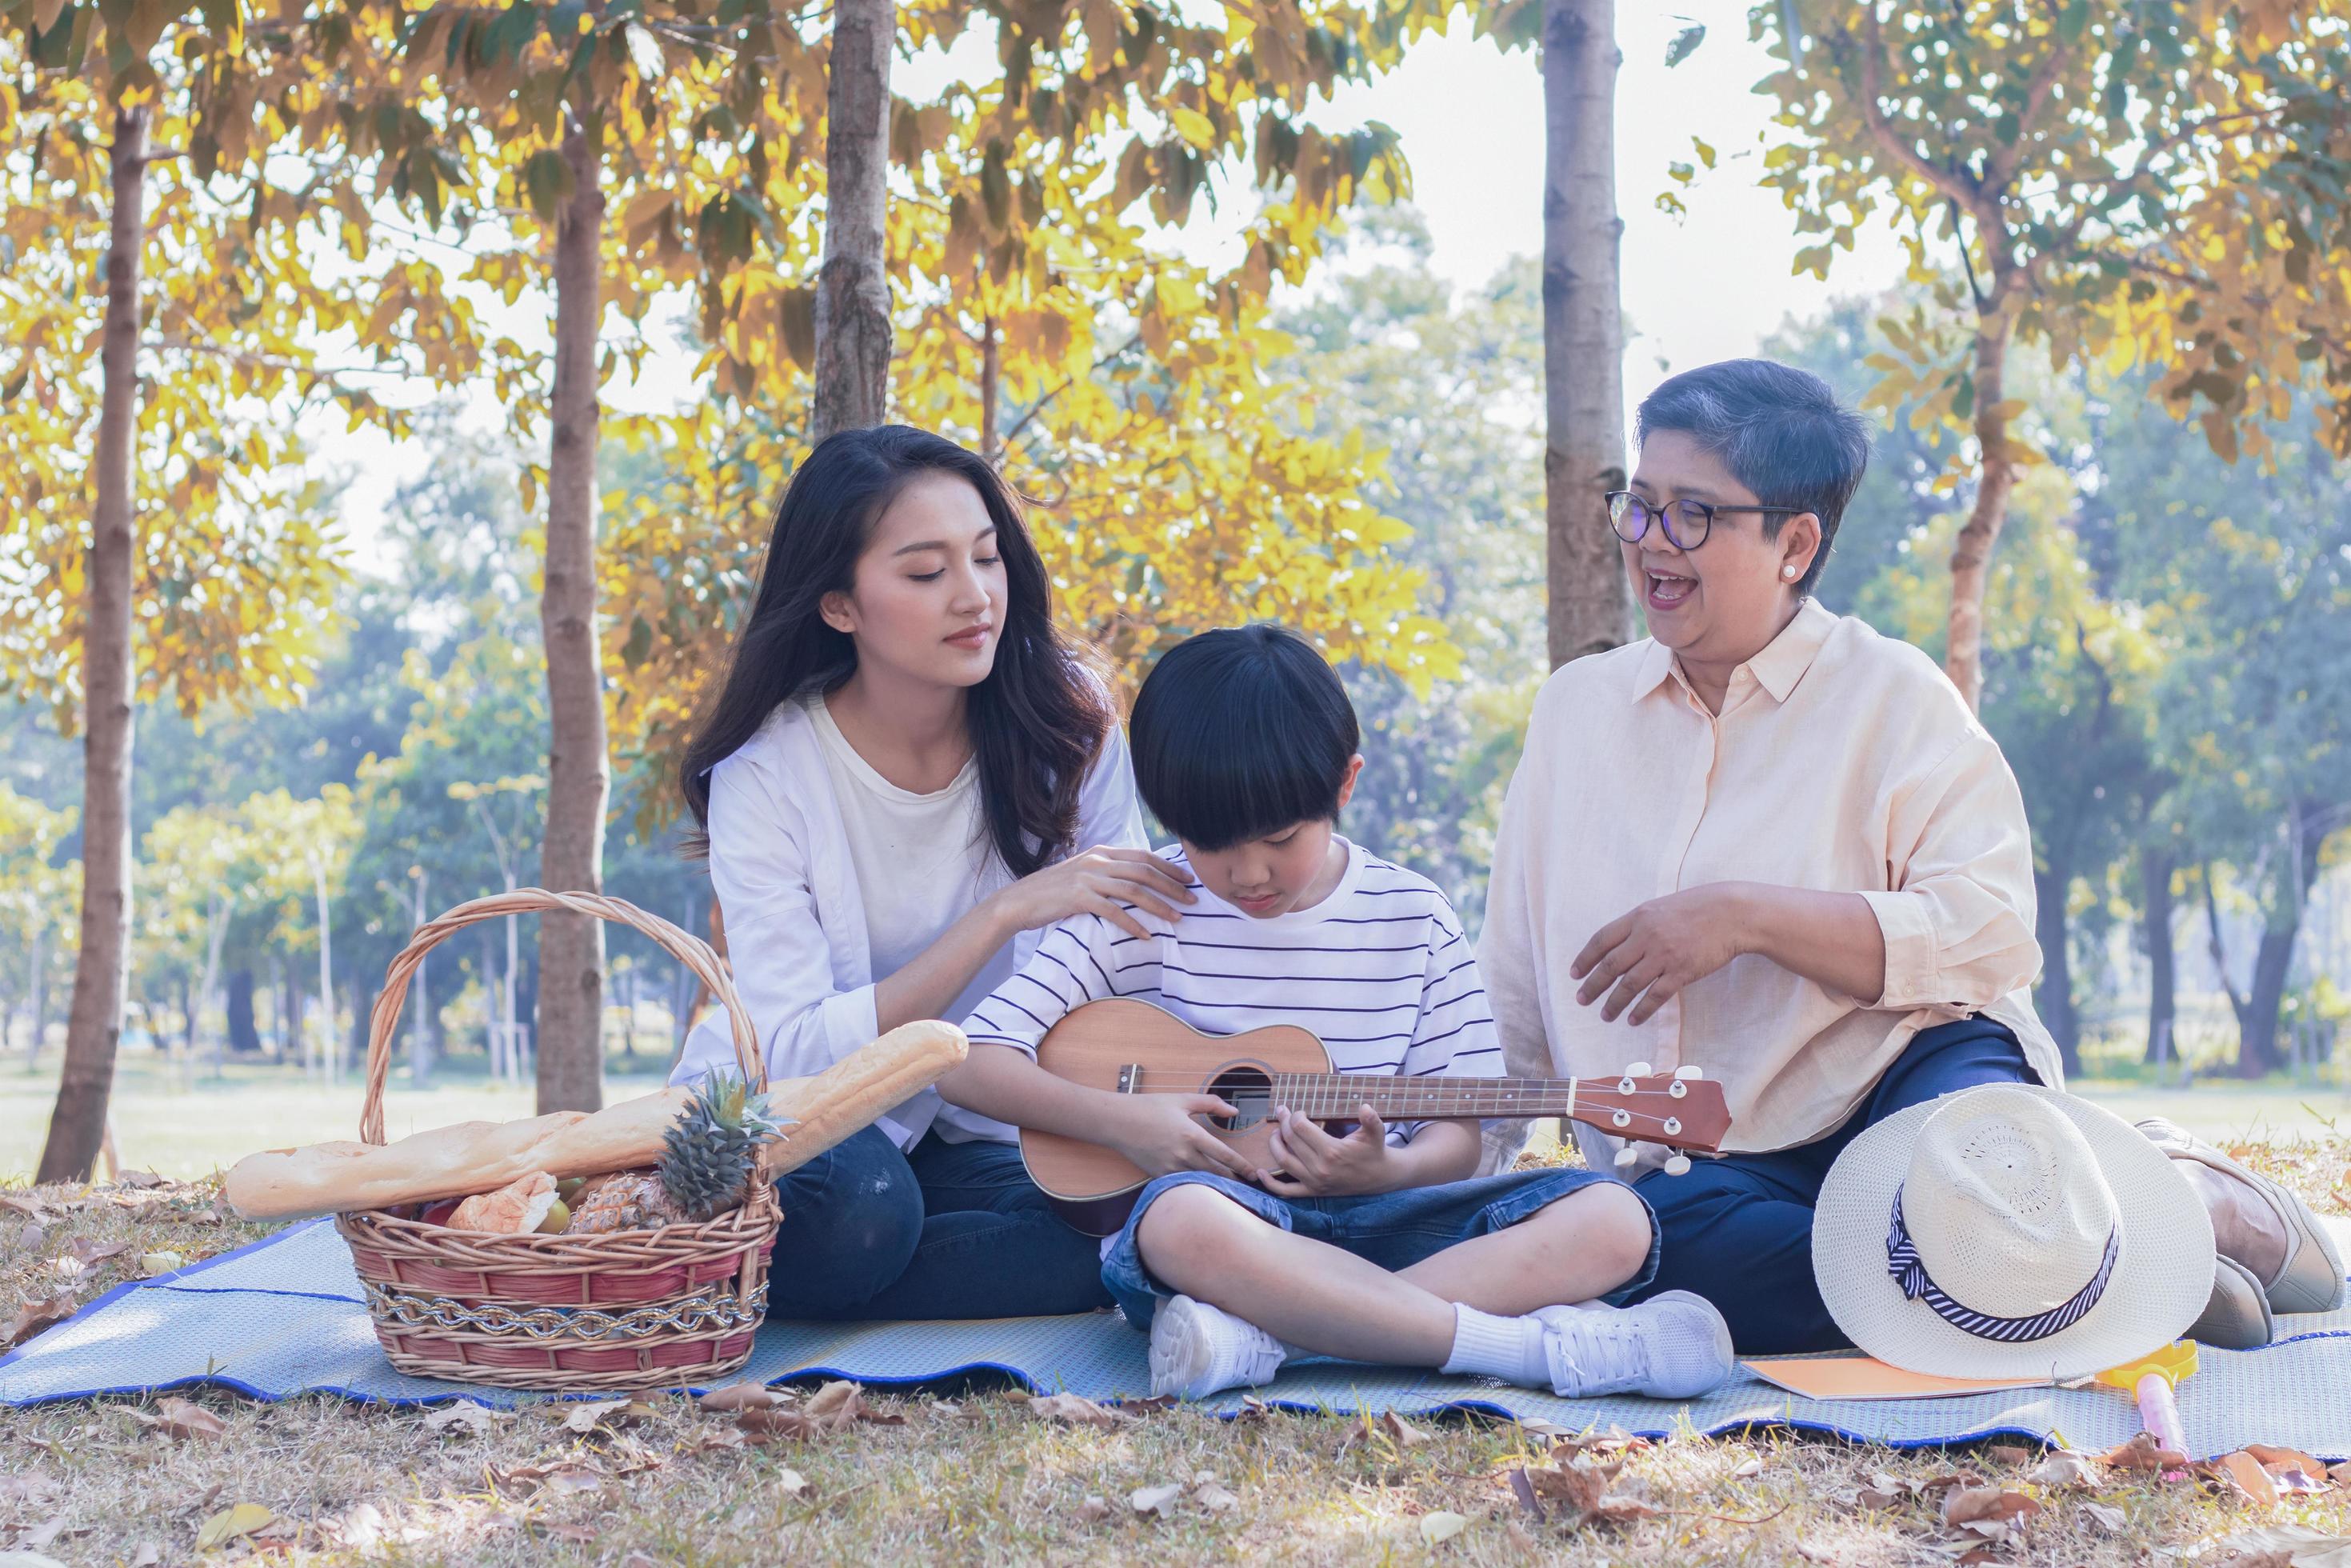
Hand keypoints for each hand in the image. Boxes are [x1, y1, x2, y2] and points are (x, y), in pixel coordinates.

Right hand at [989, 846, 1196, 940]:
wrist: (1018, 901)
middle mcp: (1096, 861)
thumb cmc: (1052, 892)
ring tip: (1177, 918)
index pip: (1143, 856)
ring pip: (1133, 890)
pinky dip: (1132, 923)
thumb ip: (1106, 872)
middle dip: (1172, 886)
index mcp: (1100, 852)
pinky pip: (1112, 911)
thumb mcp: (1082, 873)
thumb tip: (1135, 881)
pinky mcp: (1077, 898)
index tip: (1188, 879)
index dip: (1168, 867)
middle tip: (1192, 900)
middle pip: (1144, 871)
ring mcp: (1087, 878)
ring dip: (1158, 905)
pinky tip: (1145, 935)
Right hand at [1104, 1095, 1260, 1180]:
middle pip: (1217, 1174)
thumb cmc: (1150, 1107)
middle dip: (1235, 1180)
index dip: (1243, 1166)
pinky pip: (1183, 1185)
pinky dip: (1196, 1188)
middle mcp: (1184, 1155)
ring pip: (1201, 1183)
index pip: (1225, 1155)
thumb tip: (1234, 1112)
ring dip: (1218, 1186)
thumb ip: (1211, 1104)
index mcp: (1192, 1135)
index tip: (1254, 1172)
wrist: (1118, 1122)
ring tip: (1233, 1190)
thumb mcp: (1182, 1100)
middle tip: (1249, 1185)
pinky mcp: (1160, 1176)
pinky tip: (1205, 1190)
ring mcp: (1171, 1168)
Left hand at [1258, 1106, 1401, 1196]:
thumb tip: (1365, 1107)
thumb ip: (1372, 1120)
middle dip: (1283, 1123)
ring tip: (1276, 1132)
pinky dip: (1270, 1183)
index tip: (1300, 1110)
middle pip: (1290, 1140)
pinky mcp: (1313, 1192)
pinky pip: (1286, 1191)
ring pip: (1283, 1161)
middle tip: (1282, 1112)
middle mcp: (1320, 1168)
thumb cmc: (1375, 1151)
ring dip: (1274, 1144)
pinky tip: (1260, 1172)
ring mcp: (1314, 1182)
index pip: (1300, 1128)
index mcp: (1332, 1151)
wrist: (1381, 1177)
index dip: (1295, 1115)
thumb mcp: (1376, 1133)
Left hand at [1570, 884, 1752, 1025]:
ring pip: (1629, 985)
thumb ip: (1638, 924)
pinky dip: (1641, 1010)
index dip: (1585, 959)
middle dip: (1593, 986)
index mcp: (1638, 917)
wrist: (1732, 913)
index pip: (1601, 940)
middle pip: (1610, 966)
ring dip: (1614, 1003)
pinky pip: (1655, 996)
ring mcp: (1664, 954)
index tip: (1574, 974)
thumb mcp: (1660, 908)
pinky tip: (1633, 1020)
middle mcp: (1647, 936)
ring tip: (1605, 1016)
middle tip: (1582, 1000)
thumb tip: (1617, 946)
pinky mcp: (1682, 971)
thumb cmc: (1697, 908)